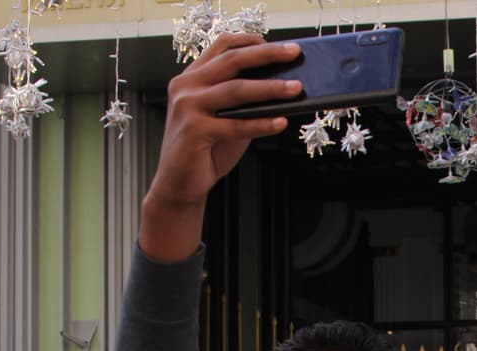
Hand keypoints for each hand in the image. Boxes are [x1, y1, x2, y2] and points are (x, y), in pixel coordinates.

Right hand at [140, 34, 301, 261]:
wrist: (180, 183)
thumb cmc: (207, 150)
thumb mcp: (228, 118)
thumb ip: (246, 102)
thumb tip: (284, 89)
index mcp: (192, 77)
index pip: (222, 47)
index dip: (251, 41)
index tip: (280, 46)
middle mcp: (185, 86)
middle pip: (231, 61)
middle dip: (266, 55)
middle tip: (294, 53)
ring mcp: (187, 107)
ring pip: (235, 90)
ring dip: (270, 88)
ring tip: (296, 89)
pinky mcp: (194, 131)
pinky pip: (236, 125)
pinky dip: (262, 124)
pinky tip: (281, 122)